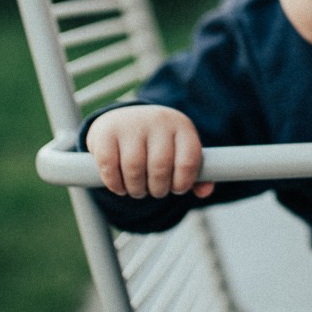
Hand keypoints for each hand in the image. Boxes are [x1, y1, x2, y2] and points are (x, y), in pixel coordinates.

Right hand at [85, 106, 213, 199]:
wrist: (126, 119)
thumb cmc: (160, 144)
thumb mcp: (180, 152)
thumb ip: (196, 174)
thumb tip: (204, 191)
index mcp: (181, 127)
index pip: (188, 160)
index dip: (183, 183)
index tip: (176, 189)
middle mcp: (158, 121)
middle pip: (160, 166)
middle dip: (158, 189)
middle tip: (155, 192)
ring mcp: (131, 124)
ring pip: (134, 167)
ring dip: (136, 189)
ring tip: (138, 190)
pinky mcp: (106, 132)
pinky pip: (109, 165)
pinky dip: (114, 184)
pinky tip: (120, 186)